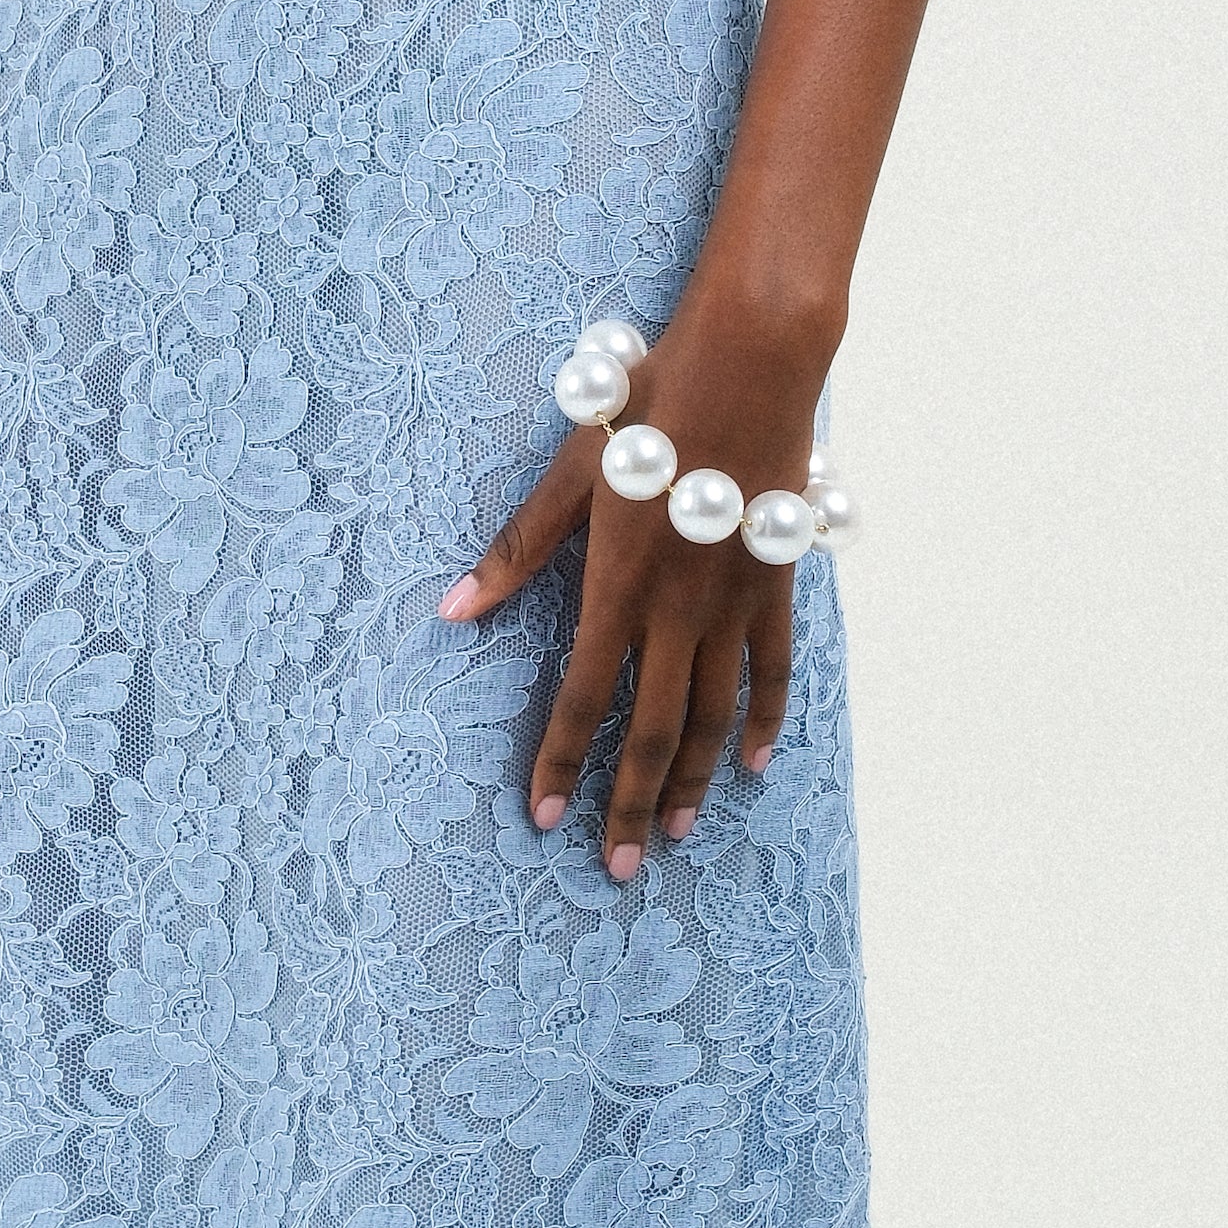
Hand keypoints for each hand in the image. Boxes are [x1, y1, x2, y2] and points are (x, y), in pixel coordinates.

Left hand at [440, 303, 834, 877]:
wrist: (752, 362)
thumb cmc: (652, 404)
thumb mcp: (572, 471)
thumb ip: (519, 550)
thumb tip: (452, 609)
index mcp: (618, 584)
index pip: (582, 698)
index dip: (558, 763)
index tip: (541, 819)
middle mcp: (679, 608)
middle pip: (652, 729)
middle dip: (630, 802)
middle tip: (619, 865)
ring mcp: (735, 601)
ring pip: (715, 714)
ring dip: (693, 779)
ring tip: (677, 833)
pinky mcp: (776, 584)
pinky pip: (774, 669)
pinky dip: (764, 719)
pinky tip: (754, 764)